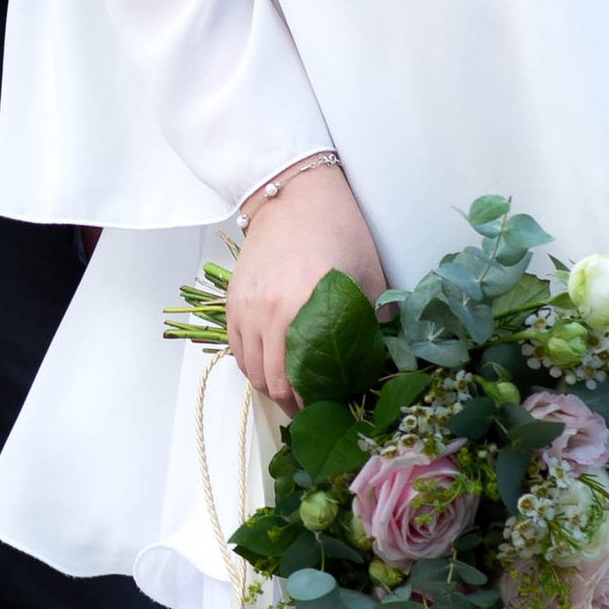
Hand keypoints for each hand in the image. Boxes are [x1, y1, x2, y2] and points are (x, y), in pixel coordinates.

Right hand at [226, 164, 386, 406]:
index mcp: (304, 306)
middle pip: (272, 381)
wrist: (297, 197)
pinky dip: (252, 366)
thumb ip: (372, 324)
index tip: (330, 410)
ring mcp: (245, 306)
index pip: (301, 376)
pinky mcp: (232, 301)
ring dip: (270, 387)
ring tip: (292, 392)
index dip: (314, 403)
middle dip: (292, 403)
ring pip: (250, 370)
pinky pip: (236, 349)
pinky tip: (271, 369)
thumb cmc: (340, 233)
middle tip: (313, 410)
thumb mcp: (368, 278)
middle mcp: (268, 311)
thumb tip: (376, 368)